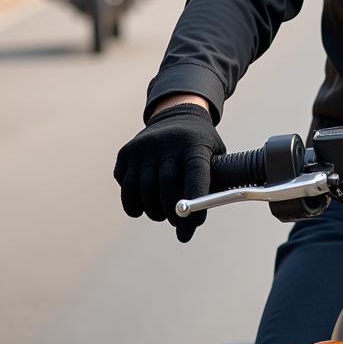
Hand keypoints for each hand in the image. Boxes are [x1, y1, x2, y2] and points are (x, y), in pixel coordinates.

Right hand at [113, 102, 224, 241]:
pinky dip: (133, 204)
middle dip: (173, 212)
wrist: (177, 115)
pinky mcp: (126, 153)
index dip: (196, 200)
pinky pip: (127, 187)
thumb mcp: (215, 156)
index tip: (195, 223)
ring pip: (144, 189)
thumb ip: (210, 185)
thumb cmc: (200, 146)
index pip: (196, 173)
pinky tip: (143, 207)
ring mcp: (144, 147)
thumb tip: (190, 228)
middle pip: (167, 184)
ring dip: (153, 211)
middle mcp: (168, 143)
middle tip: (178, 224)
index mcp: (194, 144)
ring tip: (162, 214)